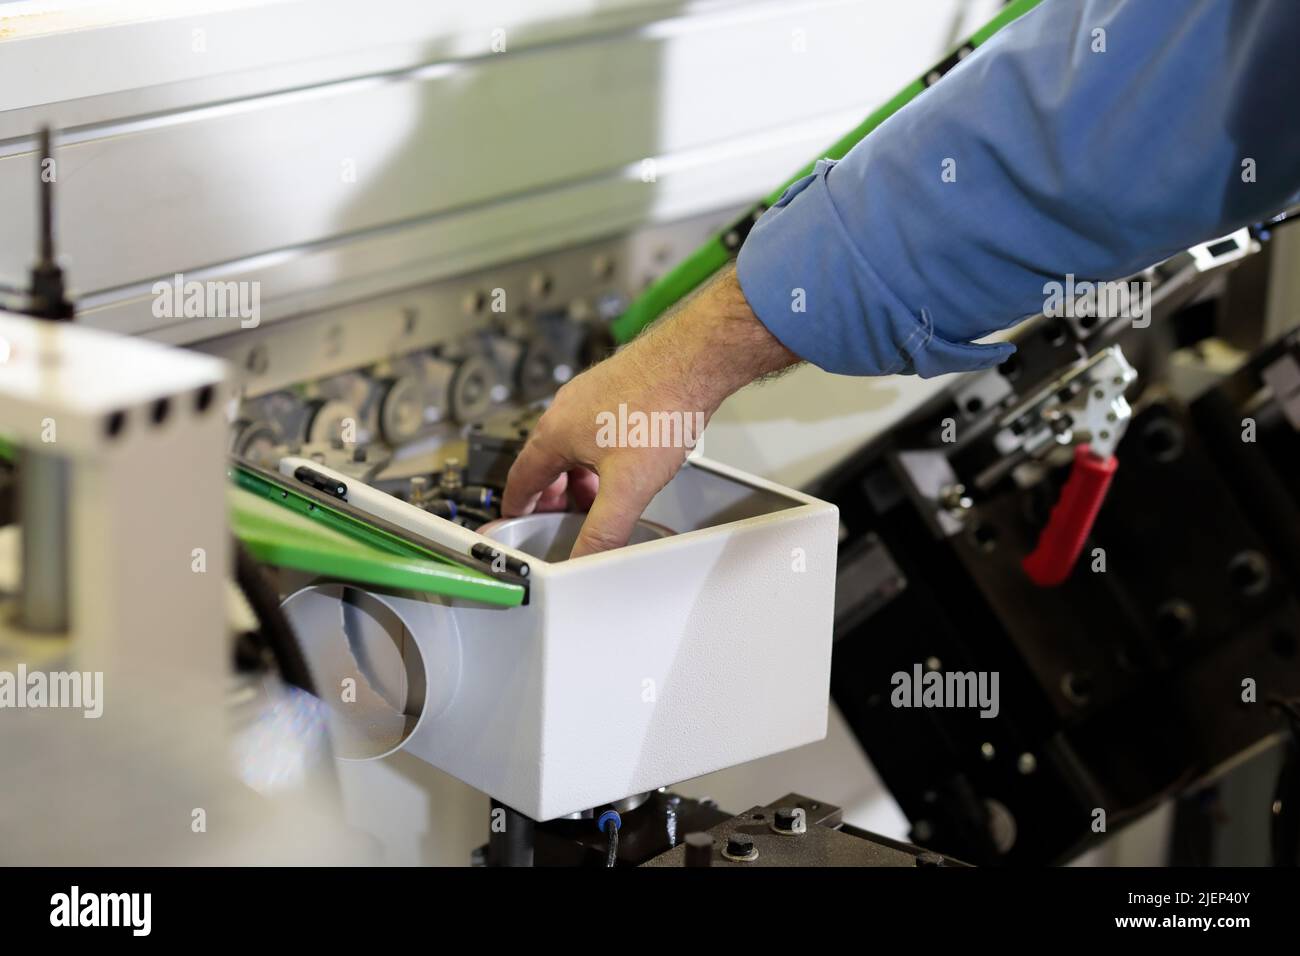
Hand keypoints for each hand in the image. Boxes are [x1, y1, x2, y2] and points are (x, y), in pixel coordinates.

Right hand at [501, 265, 798, 556]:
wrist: (696, 359)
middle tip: (568, 521)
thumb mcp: (628, 485)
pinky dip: (599, 454)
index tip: (517, 523)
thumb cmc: (660, 406)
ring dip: (580, 476)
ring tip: (601, 498)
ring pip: (573, 446)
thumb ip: (604, 529)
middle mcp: (565, 410)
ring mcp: (590, 394)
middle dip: (556, 497)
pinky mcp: (616, 387)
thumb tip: (583, 561)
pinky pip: (595, 428)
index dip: (518, 509)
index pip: (520, 479)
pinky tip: (626, 463)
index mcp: (555, 433)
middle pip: (547, 463)